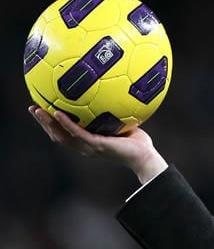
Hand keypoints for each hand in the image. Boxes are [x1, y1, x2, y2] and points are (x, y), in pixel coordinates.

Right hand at [29, 105, 167, 183]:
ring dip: (48, 123)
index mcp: (89, 142)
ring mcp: (89, 147)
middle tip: (33, 108)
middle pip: (58, 135)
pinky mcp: (96, 145)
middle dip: (44, 122)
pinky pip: (77, 133)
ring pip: (62, 135)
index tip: (43, 109)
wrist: (145, 156)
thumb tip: (111, 92)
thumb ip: (112, 112)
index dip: (52, 123)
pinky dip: (66, 124)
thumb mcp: (121, 123)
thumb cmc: (136, 141)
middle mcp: (86, 146)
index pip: (65, 133)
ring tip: (38, 109)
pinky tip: (57, 113)